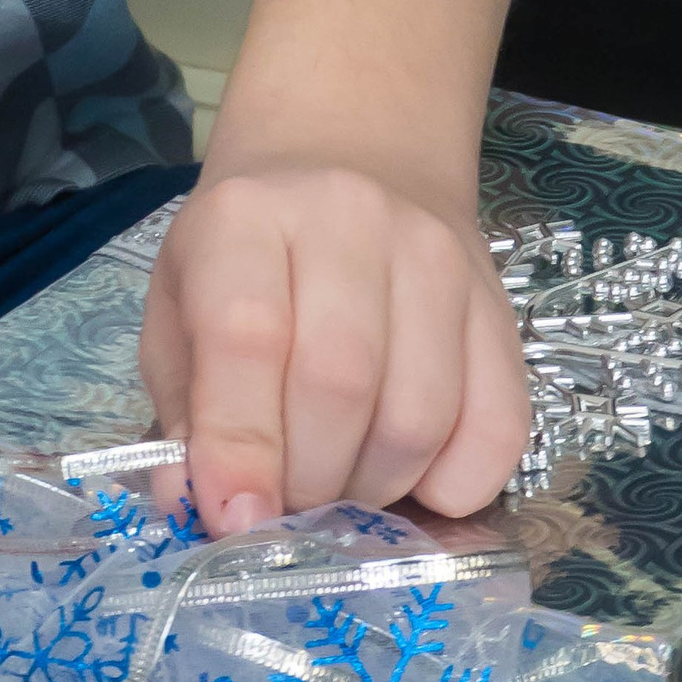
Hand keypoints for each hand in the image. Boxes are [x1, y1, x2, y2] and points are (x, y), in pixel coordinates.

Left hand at [137, 147, 529, 530]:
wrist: (347, 159)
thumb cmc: (246, 255)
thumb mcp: (182, 310)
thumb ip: (184, 412)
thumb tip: (199, 510)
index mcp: (246, 217)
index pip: (248, 335)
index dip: (241, 443)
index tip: (235, 521)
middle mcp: (348, 219)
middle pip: (340, 385)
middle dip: (309, 483)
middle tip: (287, 506)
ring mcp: (436, 256)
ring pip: (419, 419)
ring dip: (375, 488)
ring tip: (342, 481)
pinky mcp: (497, 303)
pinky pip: (499, 429)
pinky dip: (454, 483)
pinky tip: (411, 472)